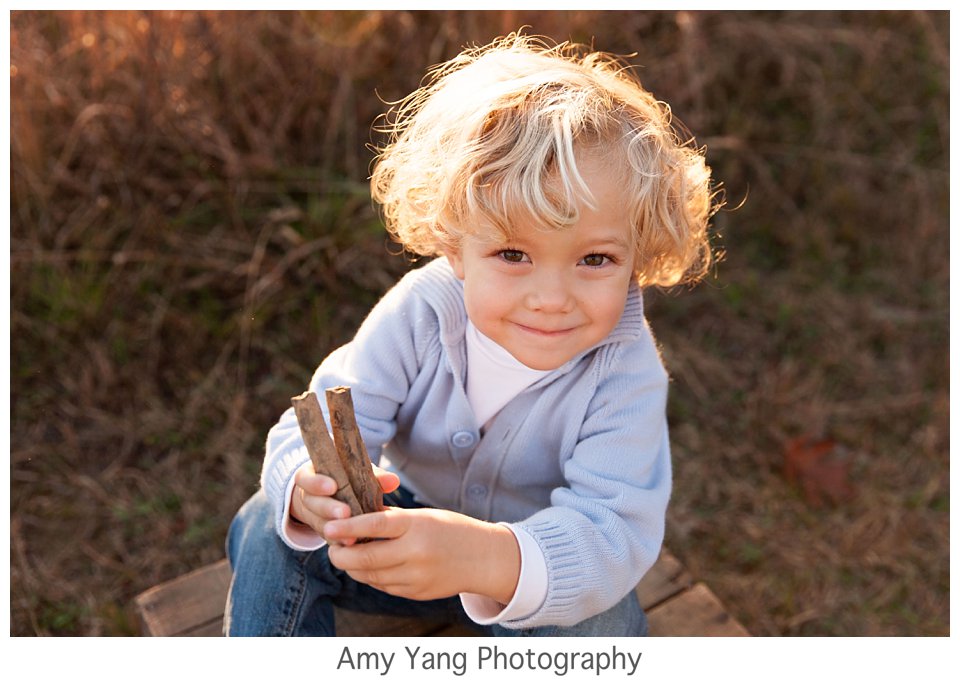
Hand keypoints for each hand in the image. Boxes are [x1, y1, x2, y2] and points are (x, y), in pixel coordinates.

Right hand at [290, 460, 399, 539]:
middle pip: (312, 503)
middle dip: (328, 508)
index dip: (317, 483)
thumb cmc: (347, 478)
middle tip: (345, 513)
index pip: (306, 478)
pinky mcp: (321, 531)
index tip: (332, 486)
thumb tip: (394, 481)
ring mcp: (312, 516)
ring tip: (350, 539)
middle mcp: (308, 496)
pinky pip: (327, 537)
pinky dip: (338, 542)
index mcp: (312, 475)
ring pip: (318, 523)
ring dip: (335, 530)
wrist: (330, 495)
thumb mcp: (357, 473)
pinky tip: (351, 548)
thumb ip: (374, 476)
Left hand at [324, 508, 520, 602]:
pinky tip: (372, 567)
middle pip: (365, 559)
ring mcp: (416, 577)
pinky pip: (383, 586)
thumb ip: (391, 520)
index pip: (374, 526)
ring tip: (348, 555)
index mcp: (417, 526)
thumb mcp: (423, 516)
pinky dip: (372, 577)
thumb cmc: (451, 529)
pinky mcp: (416, 592)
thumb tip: (354, 522)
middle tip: (332, 548)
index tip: (327, 528)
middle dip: (341, 555)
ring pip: (370, 576)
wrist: (483, 558)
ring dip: (354, 567)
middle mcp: (415, 553)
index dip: (347, 528)